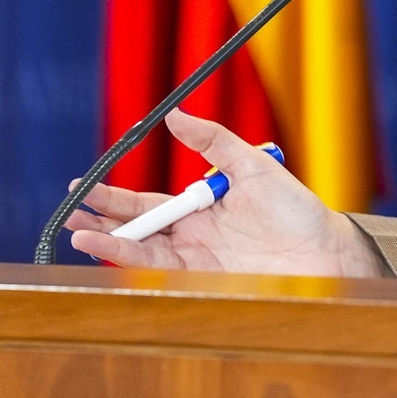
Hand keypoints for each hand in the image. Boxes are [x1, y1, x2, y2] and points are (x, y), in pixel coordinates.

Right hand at [66, 109, 385, 278]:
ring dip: (110, 243)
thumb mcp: (252, 165)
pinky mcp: (206, 282)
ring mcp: (199, 261)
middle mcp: (194, 236)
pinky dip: (135, 263)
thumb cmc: (297, 208)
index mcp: (203, 207)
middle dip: (102, 221)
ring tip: (80, 234)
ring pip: (143, 253)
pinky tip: (111, 253)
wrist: (326, 251)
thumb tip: (173, 114)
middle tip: (70, 214)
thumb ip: (213, 141)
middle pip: (138, 229)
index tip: (83, 188)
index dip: (115, 197)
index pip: (148, 202)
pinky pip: (163, 273)